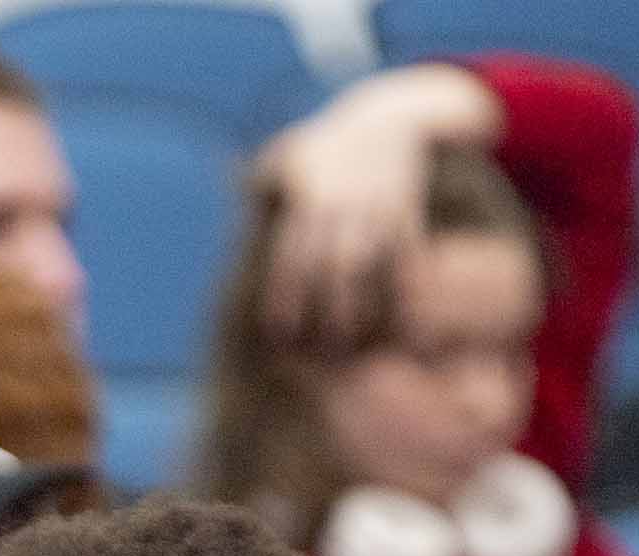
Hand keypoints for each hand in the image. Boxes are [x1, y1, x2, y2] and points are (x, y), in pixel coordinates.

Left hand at [248, 64, 502, 342]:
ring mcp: (377, 206)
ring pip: (372, 261)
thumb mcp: (285, 156)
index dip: (286, 294)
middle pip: (333, 263)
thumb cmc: (324, 150)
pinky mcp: (407, 208)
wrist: (388, 119)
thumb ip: (258, 182)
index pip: (292, 254)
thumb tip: (231, 190)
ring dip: (368, 302)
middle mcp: (342, 204)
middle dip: (329, 307)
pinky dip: (403, 282)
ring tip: (362, 343)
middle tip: (325, 354)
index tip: (281, 333)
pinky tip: (400, 317)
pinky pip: (407, 249)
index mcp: (307, 198)